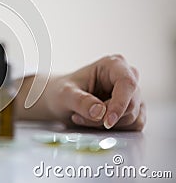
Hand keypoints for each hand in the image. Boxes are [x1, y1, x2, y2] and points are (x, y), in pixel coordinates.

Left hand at [16, 55, 145, 130]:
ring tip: (82, 117)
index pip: (127, 83)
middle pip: (130, 104)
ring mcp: (132, 94)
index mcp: (113, 65)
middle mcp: (127, 76)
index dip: (120, 104)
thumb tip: (99, 112)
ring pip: (132, 118)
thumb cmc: (62, 91)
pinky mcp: (135, 110)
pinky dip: (114, 129)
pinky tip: (94, 123)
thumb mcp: (64, 94)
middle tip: (79, 117)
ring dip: (106, 124)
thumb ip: (80, 101)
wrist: (60, 100)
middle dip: (105, 118)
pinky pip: (134, 126)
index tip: (107, 122)